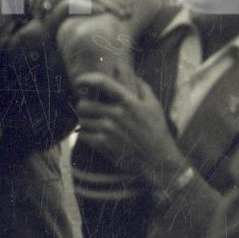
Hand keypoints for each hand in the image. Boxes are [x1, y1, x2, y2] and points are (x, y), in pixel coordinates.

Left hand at [73, 71, 183, 188]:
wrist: (158, 162)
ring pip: (81, 120)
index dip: (86, 78)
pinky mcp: (103, 145)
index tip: (79, 81)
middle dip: (83, 107)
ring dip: (84, 122)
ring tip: (92, 124)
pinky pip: (82, 135)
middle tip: (87, 110)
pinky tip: (93, 136)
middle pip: (83, 104)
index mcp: (129, 101)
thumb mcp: (154, 106)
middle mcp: (117, 113)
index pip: (102, 83)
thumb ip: (142, 87)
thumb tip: (132, 74)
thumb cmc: (157, 133)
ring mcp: (109, 130)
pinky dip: (85, 135)